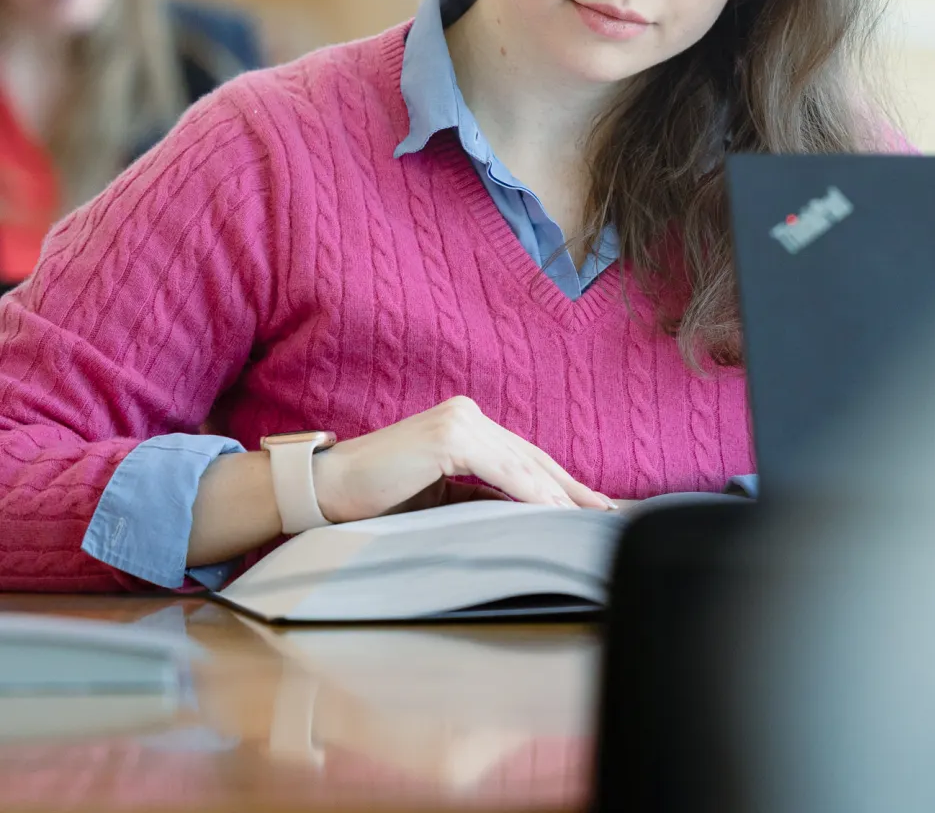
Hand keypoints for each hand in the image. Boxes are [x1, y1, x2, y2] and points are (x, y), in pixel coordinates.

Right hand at [310, 396, 614, 522]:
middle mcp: (469, 414)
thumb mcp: (440, 495)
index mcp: (468, 424)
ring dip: (556, 496)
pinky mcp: (450, 437)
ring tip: (584, 521)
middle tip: (606, 512)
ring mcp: (461, 421)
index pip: (525, 456)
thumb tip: (523, 513)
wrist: (329, 489)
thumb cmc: (379, 496)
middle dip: (571, 488)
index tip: (589, 505)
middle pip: (532, 457)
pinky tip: (551, 512)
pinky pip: (501, 470)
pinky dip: (529, 493)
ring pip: (522, 464)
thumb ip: (479, 495)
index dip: (560, 481)